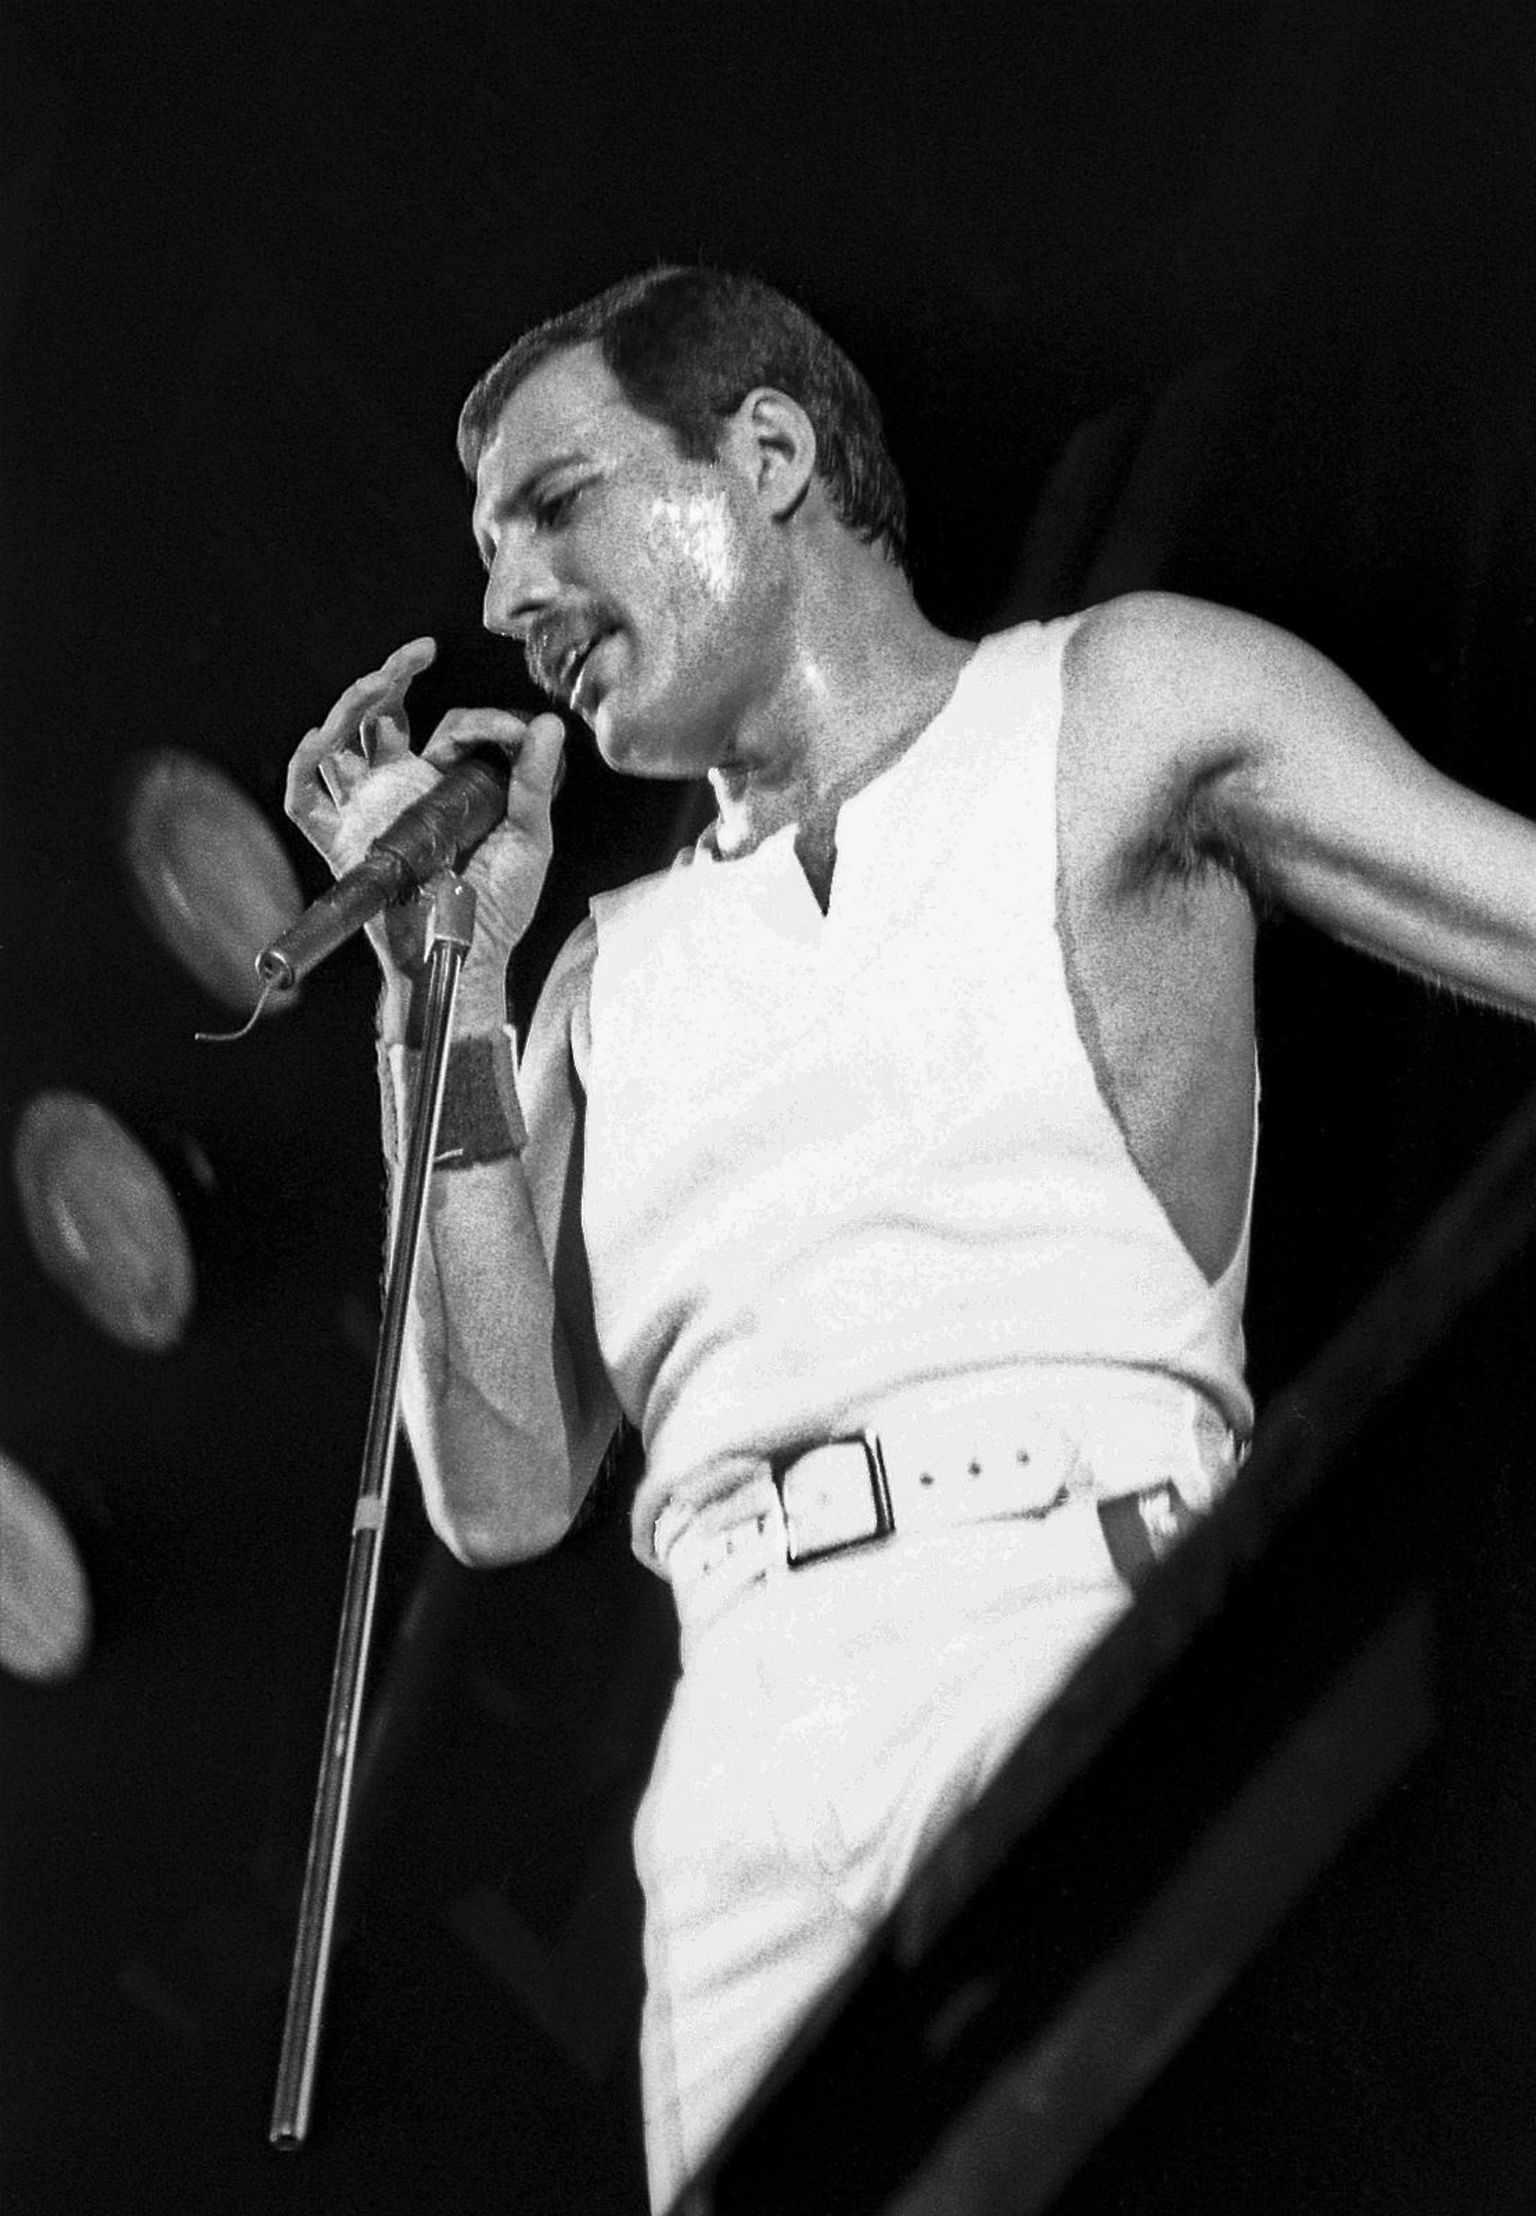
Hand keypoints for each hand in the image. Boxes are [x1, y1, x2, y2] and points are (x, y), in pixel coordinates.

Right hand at [285, 639, 566, 1000]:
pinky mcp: (344, 843)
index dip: (477, 721)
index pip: (446, 730)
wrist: (467, 955)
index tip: (513, 735)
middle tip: (417, 654)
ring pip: (338, 745)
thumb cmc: (500, 906)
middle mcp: (399, 791)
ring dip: (350, 706)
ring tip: (379, 679)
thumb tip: (549, 725)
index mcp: (441, 786)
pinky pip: (306, 801)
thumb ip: (534, 782)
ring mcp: (368, 813)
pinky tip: (320, 738)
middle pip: (377, 720)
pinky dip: (304, 767)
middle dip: (390, 679)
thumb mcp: (530, 838)